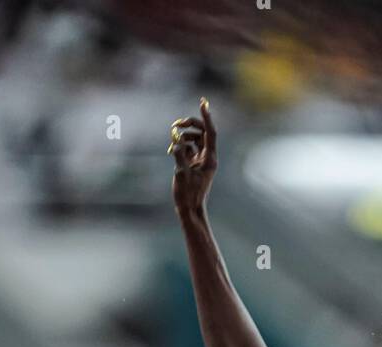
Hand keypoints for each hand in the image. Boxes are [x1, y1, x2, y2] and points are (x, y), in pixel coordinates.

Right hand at [169, 97, 216, 215]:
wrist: (189, 210)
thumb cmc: (187, 195)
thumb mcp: (181, 173)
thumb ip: (179, 153)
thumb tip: (176, 135)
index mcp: (210, 159)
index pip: (210, 132)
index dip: (206, 116)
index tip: (202, 102)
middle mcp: (208, 157)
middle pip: (202, 132)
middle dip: (190, 125)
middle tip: (176, 124)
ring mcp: (201, 160)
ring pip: (194, 139)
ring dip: (183, 136)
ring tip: (172, 142)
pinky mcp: (194, 164)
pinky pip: (188, 147)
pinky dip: (180, 145)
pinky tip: (171, 150)